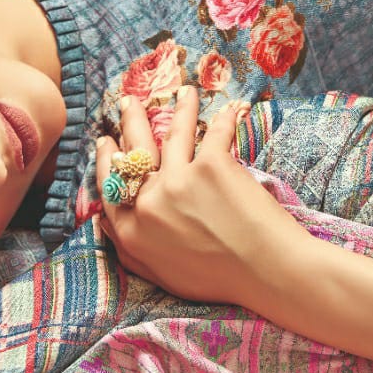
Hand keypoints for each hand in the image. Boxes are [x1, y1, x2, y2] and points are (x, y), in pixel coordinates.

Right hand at [95, 86, 311, 305]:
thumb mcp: (160, 275)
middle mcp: (149, 202)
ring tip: (185, 93)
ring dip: (180, 108)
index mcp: (132, 230)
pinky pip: (215, 133)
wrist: (265, 272)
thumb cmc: (218, 279)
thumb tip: (106, 225)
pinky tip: (231, 109)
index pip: (110, 186)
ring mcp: (179, 180)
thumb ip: (131, 251)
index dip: (107, 160)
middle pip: (135, 151)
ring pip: (174, 133)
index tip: (106, 142)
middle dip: (131, 122)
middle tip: (128, 103)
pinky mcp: (212, 165)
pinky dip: (226, 119)